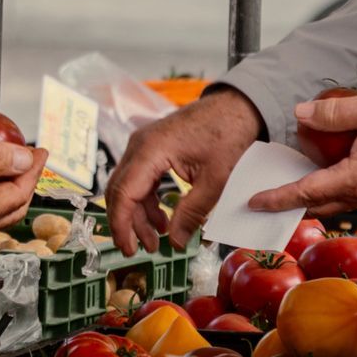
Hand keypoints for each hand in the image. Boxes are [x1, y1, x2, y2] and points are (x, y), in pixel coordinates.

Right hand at [104, 87, 263, 254]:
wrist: (236, 105)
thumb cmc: (227, 134)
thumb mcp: (214, 180)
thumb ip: (192, 213)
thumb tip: (177, 243)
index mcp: (150, 150)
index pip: (124, 194)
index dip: (122, 225)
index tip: (129, 249)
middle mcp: (139, 145)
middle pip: (119, 192)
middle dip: (127, 224)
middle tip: (140, 250)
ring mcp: (143, 145)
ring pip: (128, 187)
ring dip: (138, 214)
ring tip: (157, 239)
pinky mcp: (151, 148)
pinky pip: (139, 179)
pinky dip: (146, 201)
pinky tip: (161, 219)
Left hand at [249, 93, 356, 216]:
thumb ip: (333, 112)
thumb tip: (300, 113)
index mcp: (353, 179)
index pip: (305, 192)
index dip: (277, 198)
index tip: (254, 201)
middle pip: (314, 204)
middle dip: (287, 205)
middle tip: (263, 201)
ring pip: (330, 201)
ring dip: (306, 198)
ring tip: (284, 188)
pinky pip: (343, 195)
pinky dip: (324, 190)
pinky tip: (318, 174)